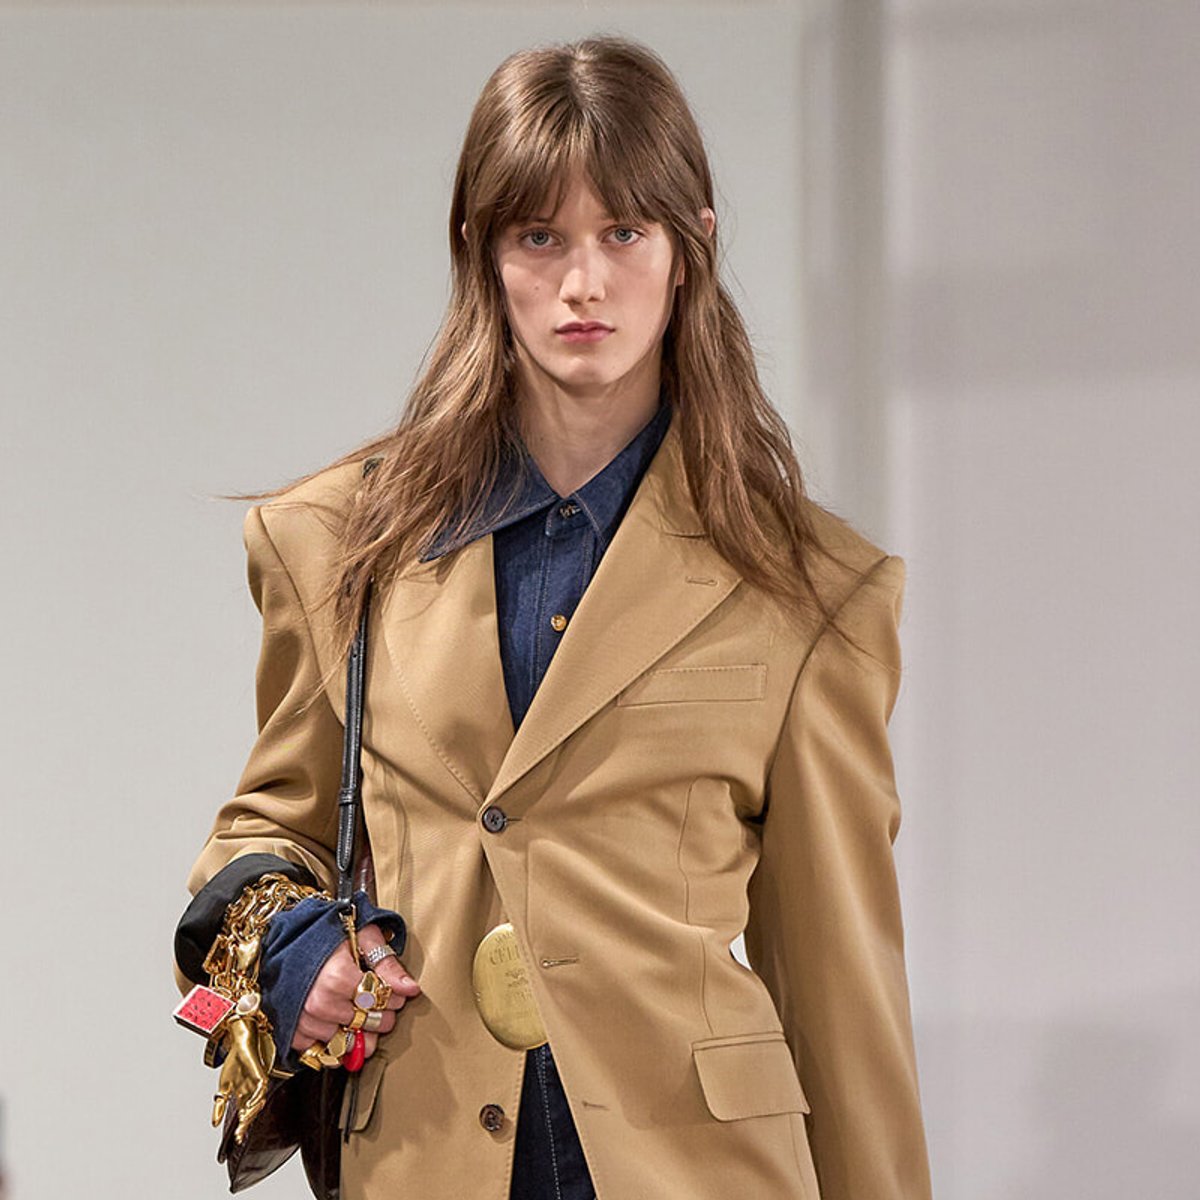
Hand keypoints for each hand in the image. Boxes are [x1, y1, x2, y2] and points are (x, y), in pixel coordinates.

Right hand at [213, 1013, 275, 1141]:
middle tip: (240, 1135)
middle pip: (251, 1112)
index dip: (241, 1127)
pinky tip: (252, 1103)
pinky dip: (257, 1096)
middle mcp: (252, 1092)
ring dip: (252, 1112)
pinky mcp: (262, 1074)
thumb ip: (219, 1106)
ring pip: (258, 1102)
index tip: (236, 1140)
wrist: (241, 1044)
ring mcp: (258, 1083)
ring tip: (244, 1121)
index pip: (243, 1115)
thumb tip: (213, 1124)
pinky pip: (262, 1088)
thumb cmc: (235, 1063)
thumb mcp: (223, 1088)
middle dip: (246, 1123)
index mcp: (244, 1096)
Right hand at [292, 923, 420, 1060]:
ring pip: (347, 1040)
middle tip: (378, 1003)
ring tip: (355, 1011)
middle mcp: (318, 1002)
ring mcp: (304, 1020)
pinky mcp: (293, 1032)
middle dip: (380, 1016)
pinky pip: (322, 1051)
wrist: (288, 940)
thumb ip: (386, 963)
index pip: (381, 1000)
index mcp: (337, 976)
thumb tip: (411, 988)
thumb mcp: (362, 937)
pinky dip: (333, 1043)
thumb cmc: (326, 935)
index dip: (394, 996)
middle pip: (367, 1023)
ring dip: (357, 1031)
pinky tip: (338, 1026)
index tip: (394, 991)